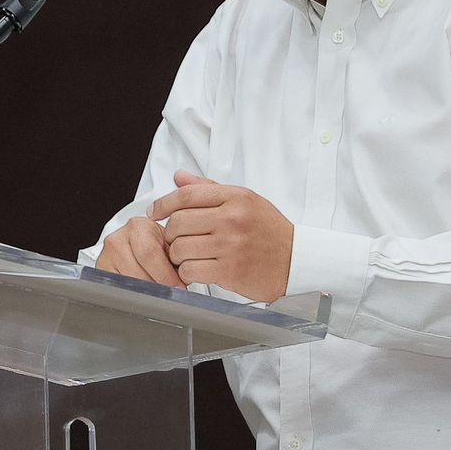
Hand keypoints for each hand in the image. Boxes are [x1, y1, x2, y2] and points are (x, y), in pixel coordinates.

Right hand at [94, 215, 184, 288]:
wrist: (137, 243)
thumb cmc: (157, 245)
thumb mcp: (169, 245)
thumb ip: (177, 258)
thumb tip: (183, 283)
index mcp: (137, 226)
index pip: (150, 254)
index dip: (166, 275)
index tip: (178, 288)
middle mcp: (117, 239)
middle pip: (138, 272)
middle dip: (158, 288)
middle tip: (171, 295)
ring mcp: (106, 256)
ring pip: (128, 285)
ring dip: (147, 294)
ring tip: (159, 294)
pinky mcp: (101, 272)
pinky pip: (118, 290)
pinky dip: (133, 296)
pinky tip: (143, 294)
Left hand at [148, 170, 292, 301]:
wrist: (296, 261)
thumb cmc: (269, 231)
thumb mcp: (245, 201)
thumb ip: (209, 188)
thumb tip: (179, 177)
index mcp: (235, 197)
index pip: (187, 194)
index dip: (163, 203)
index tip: (154, 213)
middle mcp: (232, 218)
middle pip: (178, 222)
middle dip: (170, 234)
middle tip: (177, 240)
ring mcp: (231, 245)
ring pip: (180, 248)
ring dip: (177, 256)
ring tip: (188, 257)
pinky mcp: (230, 271)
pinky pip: (189, 270)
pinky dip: (186, 272)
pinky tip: (196, 270)